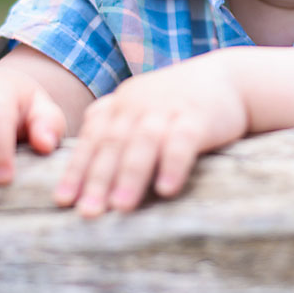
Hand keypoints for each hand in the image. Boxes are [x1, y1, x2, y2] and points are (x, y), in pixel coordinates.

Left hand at [54, 51, 248, 216]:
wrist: (230, 79)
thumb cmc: (179, 102)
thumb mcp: (141, 106)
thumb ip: (113, 126)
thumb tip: (81, 166)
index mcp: (121, 104)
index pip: (93, 138)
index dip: (76, 169)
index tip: (63, 200)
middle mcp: (139, 103)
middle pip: (113, 143)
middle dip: (98, 179)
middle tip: (87, 213)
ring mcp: (168, 108)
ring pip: (143, 142)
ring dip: (130, 176)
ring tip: (120, 208)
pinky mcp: (199, 116)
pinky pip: (182, 141)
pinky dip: (172, 165)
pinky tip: (165, 190)